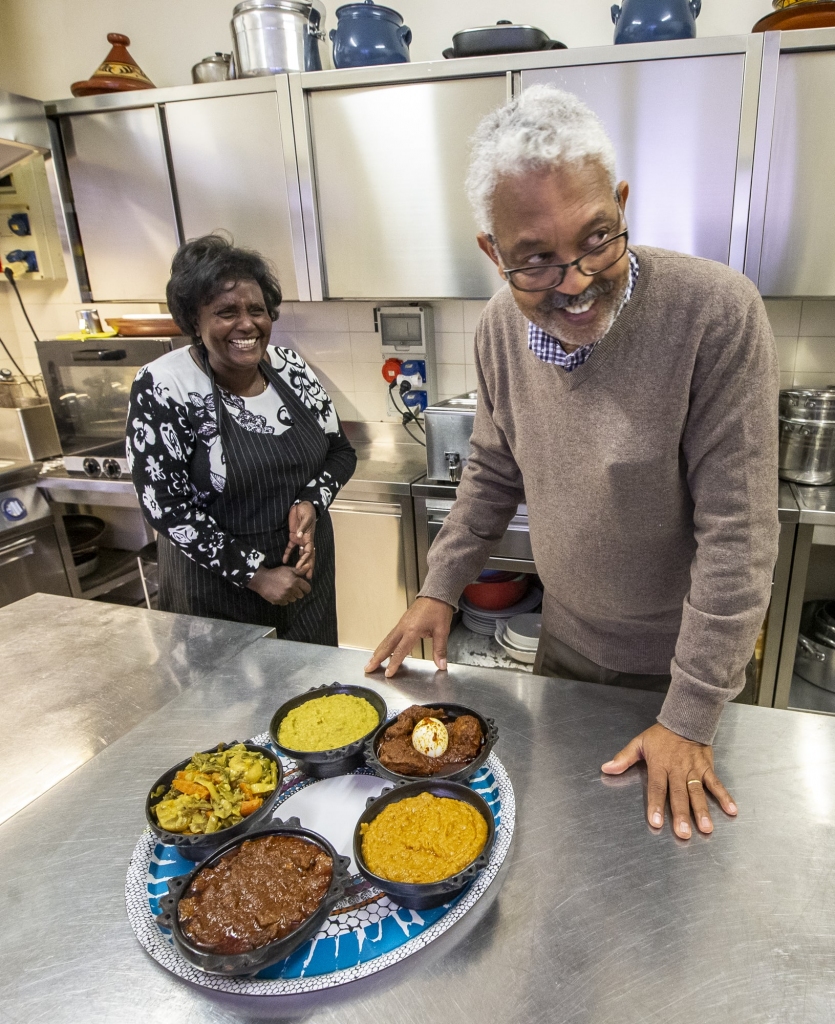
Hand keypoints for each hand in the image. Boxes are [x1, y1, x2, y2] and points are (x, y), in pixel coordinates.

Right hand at [247, 565, 311, 605]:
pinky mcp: (279, 601)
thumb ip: (299, 570)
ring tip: (285, 591)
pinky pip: (286, 603)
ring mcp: (285, 596)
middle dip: (298, 592)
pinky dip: (284, 599)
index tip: (302, 587)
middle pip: (301, 595)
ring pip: (294, 600)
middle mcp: (291, 590)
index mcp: (295, 581)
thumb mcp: (288, 569)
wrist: (262, 579)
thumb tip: (308, 566)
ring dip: (291, 596)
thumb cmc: (276, 573)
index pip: (307, 589)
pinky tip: (280, 594)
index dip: (305, 588)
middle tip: (292, 588)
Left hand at [283, 501, 315, 579]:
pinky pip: (290, 547)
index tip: (301, 567)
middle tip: (308, 577)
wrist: (302, 504)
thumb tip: (299, 536)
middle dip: (308, 566)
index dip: (305, 560)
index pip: (308, 551)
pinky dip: (288, 554)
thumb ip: (302, 527)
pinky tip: (284, 560)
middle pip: (307, 556)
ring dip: (300, 562)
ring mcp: (299, 539)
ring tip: (298, 573)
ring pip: (300, 554)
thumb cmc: (306, 510)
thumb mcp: (305, 517)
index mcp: (309, 537)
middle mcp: (305, 540)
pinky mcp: (293, 536)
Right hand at [365, 597, 453, 676]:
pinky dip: (384, 645)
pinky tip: (383, 650)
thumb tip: (441, 665)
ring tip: (371, 661)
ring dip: (378, 651)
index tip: (388, 673)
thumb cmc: (438, 610)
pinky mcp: (402, 622)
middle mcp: (403, 627)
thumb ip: (440, 649)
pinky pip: (390, 636)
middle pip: (387, 645)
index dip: (394, 663)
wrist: (436, 594)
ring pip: (387, 640)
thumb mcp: (442, 630)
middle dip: (377, 658)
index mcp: (412, 630)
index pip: (400, 650)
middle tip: (368, 668)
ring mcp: (401, 624)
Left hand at [601, 722, 737, 838]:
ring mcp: (694, 770)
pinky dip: (725, 796)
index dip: (655, 805)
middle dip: (681, 815)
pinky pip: (716, 783)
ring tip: (706, 828)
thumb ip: (624, 758)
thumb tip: (606, 768)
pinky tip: (732, 811)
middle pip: (679, 795)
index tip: (656, 822)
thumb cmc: (661, 735)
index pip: (657, 788)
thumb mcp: (639, 743)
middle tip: (683, 834)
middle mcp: (678, 770)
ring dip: (702, 811)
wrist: (686, 719)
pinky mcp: (707, 768)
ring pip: (698, 792)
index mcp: (660, 765)